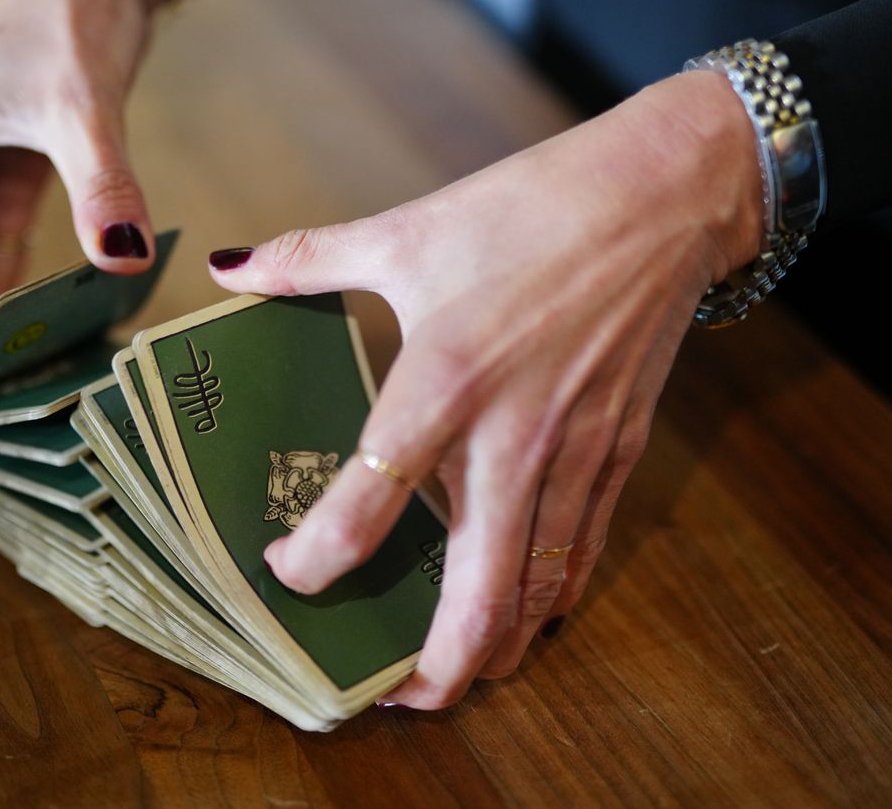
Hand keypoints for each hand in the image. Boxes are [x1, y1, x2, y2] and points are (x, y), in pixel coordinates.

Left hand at [208, 71, 762, 707]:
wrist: (661, 196)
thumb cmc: (531, 209)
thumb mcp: (411, 228)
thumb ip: (309, 257)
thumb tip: (230, 267)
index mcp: (445, 377)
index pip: (371, 500)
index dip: (322, 557)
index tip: (289, 575)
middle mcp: (512, 434)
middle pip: (478, 593)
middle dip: (436, 668)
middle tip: (394, 696)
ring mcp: (575, 452)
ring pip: (539, 592)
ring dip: (497, 649)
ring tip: (455, 676)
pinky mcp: (618, 453)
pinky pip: (584, 553)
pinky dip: (552, 598)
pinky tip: (528, 613)